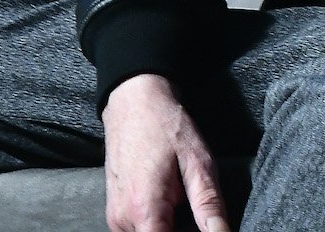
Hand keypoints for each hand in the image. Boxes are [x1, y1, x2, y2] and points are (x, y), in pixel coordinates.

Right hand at [102, 74, 231, 231]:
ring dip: (171, 226)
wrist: (134, 106)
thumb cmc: (167, 129)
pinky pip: (139, 229)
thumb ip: (209, 204)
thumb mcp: (198, 163)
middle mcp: (122, 222)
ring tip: (184, 200)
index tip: (205, 227)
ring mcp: (115, 219)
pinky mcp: (115, 214)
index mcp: (144, 211)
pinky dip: (159, 223)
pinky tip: (172, 201)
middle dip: (184, 231)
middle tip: (198, 209)